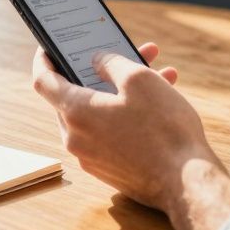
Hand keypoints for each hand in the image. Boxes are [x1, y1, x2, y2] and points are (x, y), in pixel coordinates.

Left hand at [30, 43, 214, 210]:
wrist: (186, 183)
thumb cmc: (163, 129)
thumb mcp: (139, 80)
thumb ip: (110, 62)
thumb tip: (96, 61)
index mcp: (76, 113)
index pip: (43, 80)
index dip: (44, 59)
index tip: (49, 46)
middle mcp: (76, 138)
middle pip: (76, 94)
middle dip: (99, 70)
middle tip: (121, 51)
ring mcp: (91, 156)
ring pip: (98, 112)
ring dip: (121, 89)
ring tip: (157, 71)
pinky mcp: (109, 168)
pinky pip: (108, 131)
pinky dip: (125, 112)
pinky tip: (158, 99)